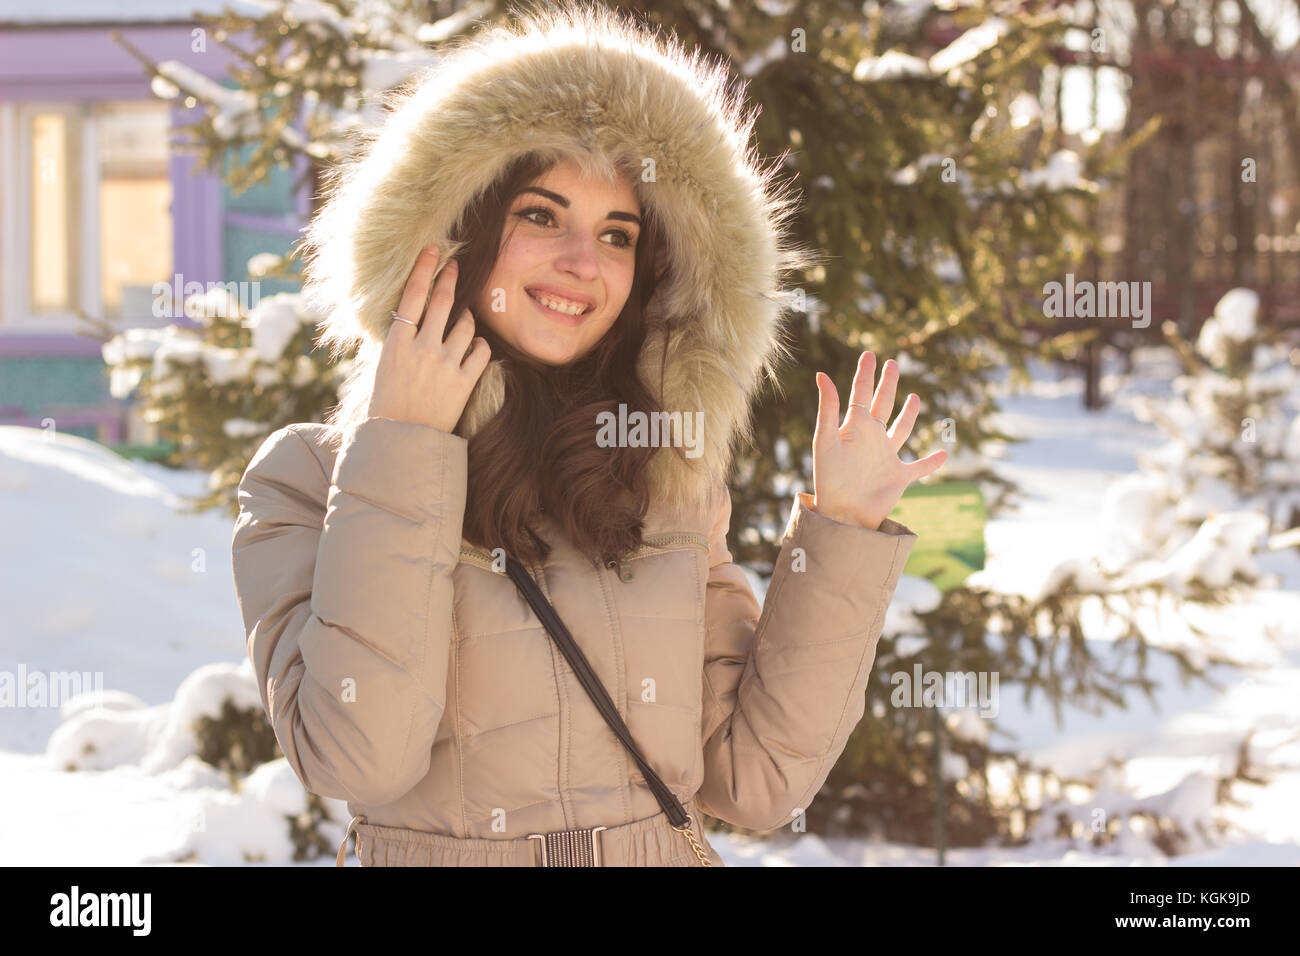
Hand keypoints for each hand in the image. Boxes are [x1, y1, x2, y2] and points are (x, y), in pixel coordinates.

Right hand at [367, 246, 490, 431]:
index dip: (424, 269)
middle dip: (450, 279)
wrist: (401, 442)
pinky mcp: (463, 382)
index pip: (412, 296)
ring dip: (466, 318)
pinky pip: (480, 351)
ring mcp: (444, 364)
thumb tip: (409, 317)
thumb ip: (399, 340)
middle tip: (456, 265)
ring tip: (463, 319)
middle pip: (442, 302)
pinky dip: (479, 345)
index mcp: (396, 343)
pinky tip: (474, 346)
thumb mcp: (383, 366)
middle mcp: (422, 348)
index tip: (433, 251)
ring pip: (465, 325)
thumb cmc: (387, 404)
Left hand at [811, 351, 946, 530]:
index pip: (860, 393)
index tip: (869, 354)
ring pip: (901, 430)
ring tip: (914, 397)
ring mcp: (886, 457)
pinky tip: (944, 454)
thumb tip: (822, 373)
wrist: (843, 512)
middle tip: (892, 364)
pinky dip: (932, 462)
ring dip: (908, 414)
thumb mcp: (826, 438)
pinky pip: (919, 468)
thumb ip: (828, 407)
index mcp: (855, 427)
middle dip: (887, 385)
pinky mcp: (899, 477)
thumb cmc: (829, 477)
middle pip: (882, 405)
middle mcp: (872, 438)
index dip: (864, 374)